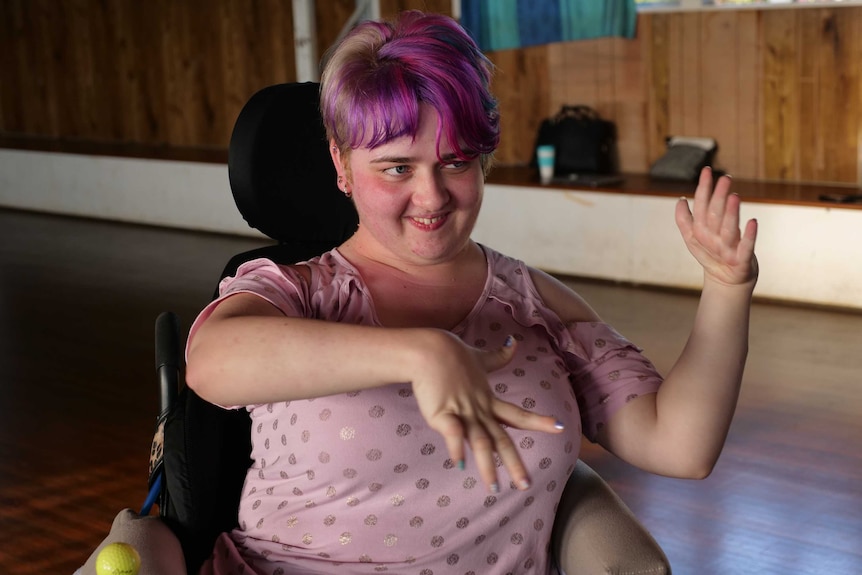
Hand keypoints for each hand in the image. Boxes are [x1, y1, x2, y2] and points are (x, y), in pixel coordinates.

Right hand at [410, 332, 563, 492]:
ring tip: (494, 488)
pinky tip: (460, 464)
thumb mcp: (479, 357)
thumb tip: (514, 342)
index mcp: (488, 399)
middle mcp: (479, 410)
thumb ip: (498, 356)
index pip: (518, 414)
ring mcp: (462, 412)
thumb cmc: (451, 353)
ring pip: (479, 442)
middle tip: (525, 485)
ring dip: (487, 466)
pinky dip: (456, 448)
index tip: (559, 427)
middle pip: (501, 439)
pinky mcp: (441, 413)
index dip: (538, 421)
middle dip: (514, 463)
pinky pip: (452, 433)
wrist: (427, 349)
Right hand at [676, 167, 758, 285]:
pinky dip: (750, 236)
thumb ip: (684, 220)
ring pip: (728, 230)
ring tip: (734, 196)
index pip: (701, 206)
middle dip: (719, 197)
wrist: (726, 283)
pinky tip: (754, 222)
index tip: (707, 170)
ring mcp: (726, 250)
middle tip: (725, 178)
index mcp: (699, 232)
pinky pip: (746, 248)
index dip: (704, 188)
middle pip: (714, 215)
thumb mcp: (693, 239)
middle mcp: (711, 240)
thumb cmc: (712, 255)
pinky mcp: (742, 261)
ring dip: (731, 214)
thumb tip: (680, 200)